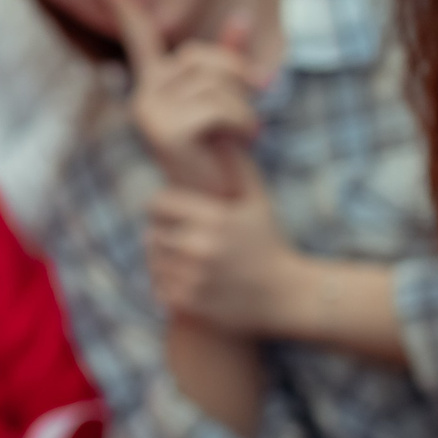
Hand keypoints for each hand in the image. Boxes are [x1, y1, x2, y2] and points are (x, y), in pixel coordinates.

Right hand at [111, 0, 258, 196]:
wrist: (220, 201)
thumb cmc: (223, 151)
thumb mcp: (229, 99)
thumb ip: (231, 59)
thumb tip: (241, 16)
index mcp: (156, 85)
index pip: (139, 39)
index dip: (125, 8)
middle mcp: (145, 97)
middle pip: (197, 56)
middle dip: (235, 74)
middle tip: (253, 104)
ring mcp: (151, 115)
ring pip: (213, 83)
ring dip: (244, 105)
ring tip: (247, 132)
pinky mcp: (166, 133)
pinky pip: (217, 107)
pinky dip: (244, 121)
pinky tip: (247, 140)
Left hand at [145, 152, 303, 335]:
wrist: (285, 295)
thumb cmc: (270, 243)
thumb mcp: (258, 202)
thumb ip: (238, 168)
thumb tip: (222, 135)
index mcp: (214, 219)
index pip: (158, 204)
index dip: (163, 207)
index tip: (173, 213)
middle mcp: (200, 247)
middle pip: (152, 233)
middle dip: (165, 235)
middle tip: (183, 239)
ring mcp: (193, 277)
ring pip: (154, 262)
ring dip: (164, 260)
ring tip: (188, 260)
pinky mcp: (188, 303)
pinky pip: (158, 287)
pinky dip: (168, 284)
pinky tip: (189, 280)